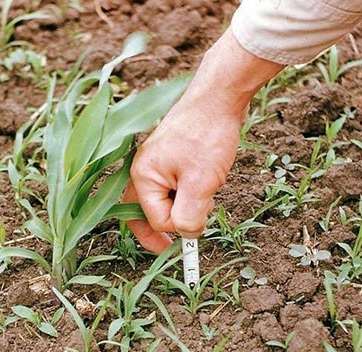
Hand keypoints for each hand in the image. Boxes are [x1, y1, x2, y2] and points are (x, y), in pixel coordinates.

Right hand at [123, 30, 282, 252]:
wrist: (219, 98)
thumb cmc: (206, 135)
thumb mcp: (201, 183)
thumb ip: (189, 216)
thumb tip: (186, 235)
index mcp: (142, 177)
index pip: (155, 220)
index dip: (179, 228)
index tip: (199, 229)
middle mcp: (143, 171)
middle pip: (145, 214)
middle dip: (168, 226)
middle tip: (180, 243)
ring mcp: (156, 164)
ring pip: (164, 201)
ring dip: (184, 208)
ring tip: (206, 195)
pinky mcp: (171, 159)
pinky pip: (174, 187)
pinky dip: (189, 194)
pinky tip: (206, 185)